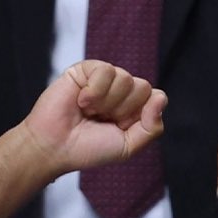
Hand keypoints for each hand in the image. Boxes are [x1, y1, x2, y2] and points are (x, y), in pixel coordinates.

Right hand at [24, 59, 166, 179]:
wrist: (57, 146)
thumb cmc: (88, 149)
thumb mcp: (128, 147)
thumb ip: (151, 128)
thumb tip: (161, 98)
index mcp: (133, 110)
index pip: (156, 98)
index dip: (141, 115)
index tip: (121, 128)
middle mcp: (121, 92)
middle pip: (143, 87)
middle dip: (123, 110)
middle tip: (102, 120)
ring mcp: (104, 79)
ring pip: (126, 78)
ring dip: (107, 102)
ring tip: (89, 112)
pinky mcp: (87, 68)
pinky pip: (106, 70)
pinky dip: (95, 91)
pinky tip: (81, 101)